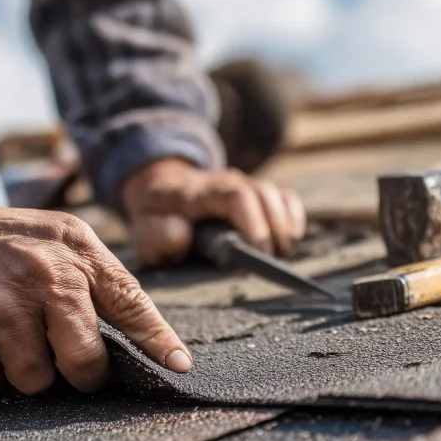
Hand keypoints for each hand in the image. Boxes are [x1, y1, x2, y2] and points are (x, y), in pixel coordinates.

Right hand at [0, 77, 191, 394]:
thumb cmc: (8, 241)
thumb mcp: (63, 238)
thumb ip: (104, 281)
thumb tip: (150, 340)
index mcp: (78, 254)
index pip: (131, 304)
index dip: (159, 343)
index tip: (180, 367)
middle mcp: (46, 278)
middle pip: (86, 363)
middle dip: (80, 372)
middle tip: (64, 358)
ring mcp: (3, 307)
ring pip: (36, 380)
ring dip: (25, 370)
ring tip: (9, 333)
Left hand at [121, 158, 306, 265]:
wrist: (161, 190)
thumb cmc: (156, 218)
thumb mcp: (145, 230)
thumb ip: (157, 234)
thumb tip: (182, 236)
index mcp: (197, 193)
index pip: (235, 197)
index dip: (254, 223)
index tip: (260, 251)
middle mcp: (223, 183)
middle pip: (260, 193)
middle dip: (274, 227)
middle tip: (273, 258)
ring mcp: (240, 185)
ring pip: (272, 193)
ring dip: (284, 222)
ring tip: (284, 250)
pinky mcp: (253, 192)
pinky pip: (281, 194)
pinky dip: (293, 212)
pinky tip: (295, 234)